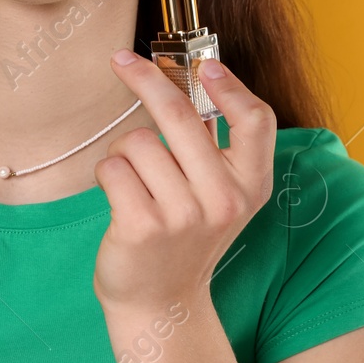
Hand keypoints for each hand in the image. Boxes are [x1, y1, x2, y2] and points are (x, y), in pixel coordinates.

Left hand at [91, 50, 275, 315]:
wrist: (161, 302)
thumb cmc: (183, 234)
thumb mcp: (216, 194)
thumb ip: (212, 146)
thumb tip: (194, 74)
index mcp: (251, 186)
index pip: (255, 122)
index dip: (230, 87)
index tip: (203, 64)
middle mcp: (225, 200)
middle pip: (180, 115)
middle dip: (144, 80)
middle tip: (120, 60)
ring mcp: (185, 215)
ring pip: (136, 142)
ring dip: (124, 153)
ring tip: (135, 184)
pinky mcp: (143, 226)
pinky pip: (112, 168)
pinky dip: (108, 175)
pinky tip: (120, 200)